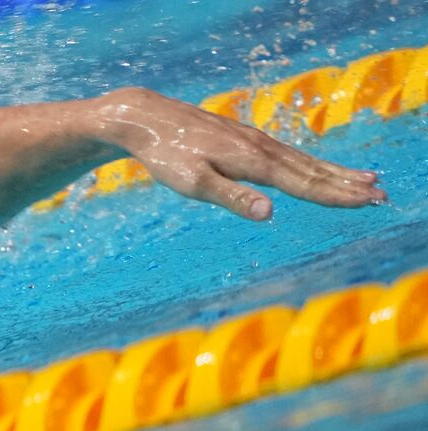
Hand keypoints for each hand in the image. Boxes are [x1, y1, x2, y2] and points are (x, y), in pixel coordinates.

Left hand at [91, 87, 386, 219]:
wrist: (146, 119)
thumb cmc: (166, 155)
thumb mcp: (193, 183)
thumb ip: (232, 198)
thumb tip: (269, 213)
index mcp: (252, 162)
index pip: (303, 183)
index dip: (336, 194)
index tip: (368, 202)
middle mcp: (260, 148)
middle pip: (312, 170)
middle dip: (347, 184)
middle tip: (383, 195)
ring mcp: (253, 141)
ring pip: (303, 160)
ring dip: (335, 172)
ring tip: (365, 180)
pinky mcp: (244, 139)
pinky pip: (287, 154)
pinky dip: (310, 163)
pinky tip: (316, 168)